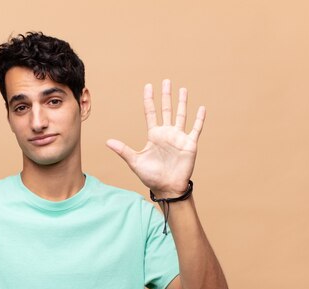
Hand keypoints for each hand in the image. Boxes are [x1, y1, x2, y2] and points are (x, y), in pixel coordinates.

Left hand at [106, 79, 204, 197]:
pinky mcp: (189, 144)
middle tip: (166, 81)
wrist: (167, 188)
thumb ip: (123, 150)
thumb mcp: (135, 161)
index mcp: (154, 135)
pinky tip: (201, 108)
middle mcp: (167, 133)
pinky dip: (199, 119)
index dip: (149, 99)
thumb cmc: (151, 176)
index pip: (151, 112)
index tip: (148, 86)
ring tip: (183, 89)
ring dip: (182, 103)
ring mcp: (179, 137)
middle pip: (166, 109)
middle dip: (166, 96)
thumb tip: (107, 141)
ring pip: (181, 115)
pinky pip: (196, 128)